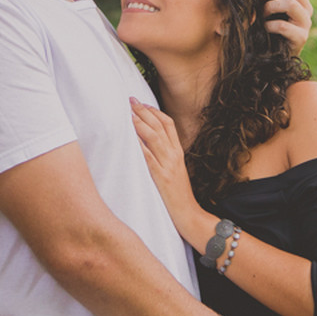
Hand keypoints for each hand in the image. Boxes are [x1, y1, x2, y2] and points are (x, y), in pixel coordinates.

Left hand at [130, 98, 199, 226]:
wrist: (188, 214)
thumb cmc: (178, 195)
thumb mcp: (175, 171)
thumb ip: (165, 156)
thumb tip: (148, 144)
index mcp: (178, 152)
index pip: (169, 124)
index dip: (155, 111)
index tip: (142, 103)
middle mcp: (174, 155)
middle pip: (159, 126)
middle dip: (144, 111)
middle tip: (130, 101)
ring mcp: (168, 165)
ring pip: (154, 137)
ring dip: (140, 123)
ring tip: (128, 113)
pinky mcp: (161, 177)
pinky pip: (148, 157)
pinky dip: (139, 145)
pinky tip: (129, 137)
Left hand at [260, 0, 312, 55]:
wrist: (275, 57)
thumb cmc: (269, 30)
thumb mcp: (268, 9)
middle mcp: (306, 9)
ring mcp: (305, 24)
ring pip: (291, 4)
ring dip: (271, 7)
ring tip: (263, 14)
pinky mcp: (301, 38)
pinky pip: (284, 25)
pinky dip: (270, 25)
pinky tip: (265, 28)